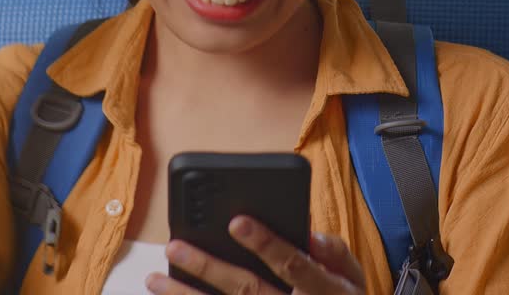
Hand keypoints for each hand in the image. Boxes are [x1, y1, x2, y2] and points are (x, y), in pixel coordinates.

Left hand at [146, 216, 366, 293]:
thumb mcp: (354, 277)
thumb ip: (334, 253)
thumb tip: (309, 232)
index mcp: (322, 290)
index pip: (291, 263)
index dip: (264, 243)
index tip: (236, 222)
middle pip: (247, 289)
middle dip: (208, 267)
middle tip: (175, 247)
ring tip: (154, 279)